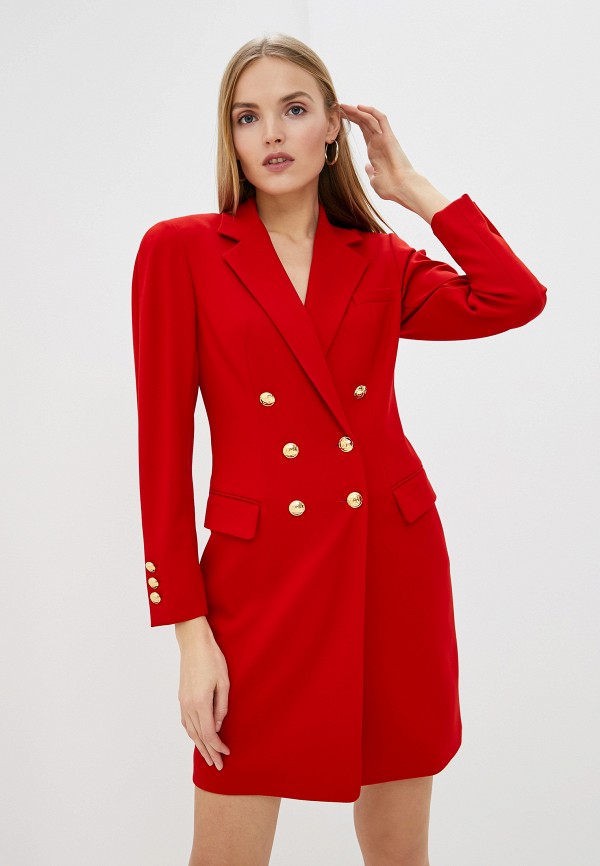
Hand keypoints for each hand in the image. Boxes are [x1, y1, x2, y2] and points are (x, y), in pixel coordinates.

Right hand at [177, 621, 230, 769]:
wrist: (193, 643)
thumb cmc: (212, 659)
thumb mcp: (224, 682)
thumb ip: (221, 706)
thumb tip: (219, 725)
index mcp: (200, 703)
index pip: (209, 733)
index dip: (218, 746)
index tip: (227, 753)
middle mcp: (188, 706)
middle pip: (198, 736)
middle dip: (208, 752)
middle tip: (217, 766)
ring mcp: (183, 702)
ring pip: (190, 731)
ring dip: (199, 745)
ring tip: (207, 757)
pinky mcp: (181, 697)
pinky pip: (185, 722)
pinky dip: (192, 733)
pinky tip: (197, 737)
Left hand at [339, 102, 418, 200]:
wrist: (402, 188)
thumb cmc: (390, 187)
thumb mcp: (374, 179)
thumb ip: (370, 171)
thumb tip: (367, 166)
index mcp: (375, 150)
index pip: (363, 131)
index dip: (352, 122)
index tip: (340, 117)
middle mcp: (379, 142)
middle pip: (364, 122)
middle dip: (352, 114)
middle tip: (339, 107)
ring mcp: (384, 138)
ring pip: (369, 119)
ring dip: (356, 111)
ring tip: (343, 106)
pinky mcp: (390, 137)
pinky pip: (381, 119)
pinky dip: (371, 111)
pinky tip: (359, 107)